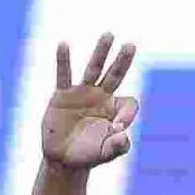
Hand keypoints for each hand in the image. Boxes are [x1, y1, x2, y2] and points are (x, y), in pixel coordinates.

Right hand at [41, 34, 140, 170]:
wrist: (64, 159)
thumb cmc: (89, 155)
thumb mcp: (106, 153)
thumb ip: (117, 146)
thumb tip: (123, 135)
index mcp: (115, 109)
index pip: (129, 103)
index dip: (127, 114)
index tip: (119, 129)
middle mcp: (101, 97)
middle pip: (115, 74)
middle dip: (123, 61)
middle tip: (131, 46)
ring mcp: (82, 93)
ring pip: (94, 69)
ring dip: (101, 53)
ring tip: (109, 35)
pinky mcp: (63, 95)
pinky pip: (64, 75)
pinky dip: (63, 61)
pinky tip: (64, 45)